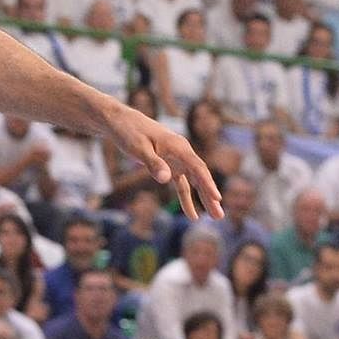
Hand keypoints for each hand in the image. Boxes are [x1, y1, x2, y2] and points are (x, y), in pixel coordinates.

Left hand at [98, 96, 221, 217]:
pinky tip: (191, 214)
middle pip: (200, 176)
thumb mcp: (138, 148)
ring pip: (193, 182)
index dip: (207, 183)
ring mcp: (176, 159)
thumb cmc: (129, 132)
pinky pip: (181, 184)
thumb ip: (153, 163)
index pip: (197, 167)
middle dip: (210, 196)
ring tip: (215, 217)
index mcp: (178, 146)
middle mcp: (182, 152)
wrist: (119, 121)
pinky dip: (186, 198)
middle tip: (219, 216)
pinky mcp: (168, 165)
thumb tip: (166, 179)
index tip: (217, 198)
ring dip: (203, 199)